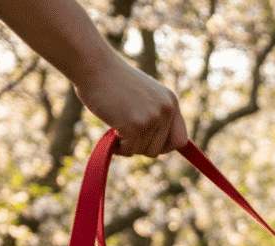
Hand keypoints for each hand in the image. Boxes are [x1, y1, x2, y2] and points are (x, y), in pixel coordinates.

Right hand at [73, 48, 187, 157]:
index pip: (180, 140)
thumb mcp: (145, 94)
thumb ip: (156, 114)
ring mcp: (152, 118)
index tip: (148, 144)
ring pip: (142, 151)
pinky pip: (128, 150)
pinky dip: (117, 147)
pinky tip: (110, 133)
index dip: (165, 147)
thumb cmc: (113, 80)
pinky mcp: (135, 125)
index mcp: (171, 103)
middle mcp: (166, 110)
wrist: (94, 65)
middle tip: (125, 134)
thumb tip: (159, 143)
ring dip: (127, 145)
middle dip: (141, 146)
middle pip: (159, 150)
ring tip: (115, 127)